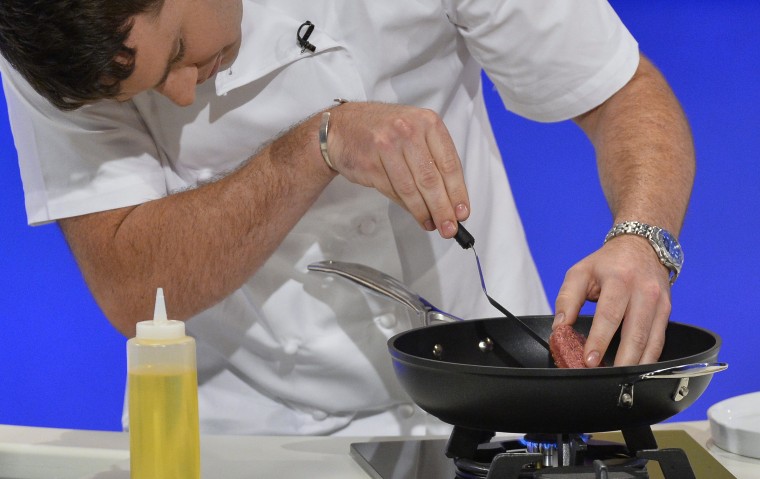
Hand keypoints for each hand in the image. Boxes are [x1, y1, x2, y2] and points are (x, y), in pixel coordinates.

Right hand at [325, 102, 469, 237]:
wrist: (342, 128)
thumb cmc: (383, 131)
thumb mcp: (415, 132)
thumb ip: (434, 158)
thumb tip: (451, 198)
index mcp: (427, 122)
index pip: (449, 163)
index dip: (458, 192)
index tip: (462, 211)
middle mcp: (408, 131)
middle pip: (431, 179)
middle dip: (443, 208)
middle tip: (450, 227)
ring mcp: (386, 146)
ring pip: (411, 189)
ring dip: (424, 212)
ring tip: (432, 224)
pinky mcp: (370, 164)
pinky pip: (393, 191)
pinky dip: (406, 206)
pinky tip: (415, 214)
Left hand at [552, 235, 671, 365]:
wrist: (642, 246)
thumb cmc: (608, 262)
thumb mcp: (580, 272)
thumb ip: (567, 300)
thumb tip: (559, 328)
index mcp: (620, 280)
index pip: (609, 315)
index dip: (599, 340)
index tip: (589, 360)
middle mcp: (644, 292)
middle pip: (635, 333)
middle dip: (621, 360)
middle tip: (606, 377)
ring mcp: (660, 303)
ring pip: (651, 342)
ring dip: (637, 365)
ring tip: (620, 380)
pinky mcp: (667, 312)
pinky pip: (659, 341)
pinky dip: (648, 359)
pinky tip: (636, 371)